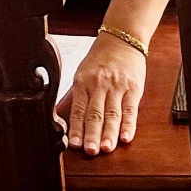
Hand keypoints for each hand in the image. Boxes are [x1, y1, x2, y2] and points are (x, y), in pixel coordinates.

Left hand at [57, 33, 147, 154]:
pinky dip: (129, 124)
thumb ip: (72, 97)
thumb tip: (56, 116)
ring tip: (106, 148)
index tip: (73, 144)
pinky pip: (131, 108)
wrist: (121, 39)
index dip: (76, 128)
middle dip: (92, 134)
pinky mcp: (133, 88)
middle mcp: (98, 84)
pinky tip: (126, 137)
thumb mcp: (81, 73)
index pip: (78, 109)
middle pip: (95, 113)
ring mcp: (117, 86)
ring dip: (109, 133)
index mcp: (82, 82)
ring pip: (112, 113)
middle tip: (90, 151)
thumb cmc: (99, 59)